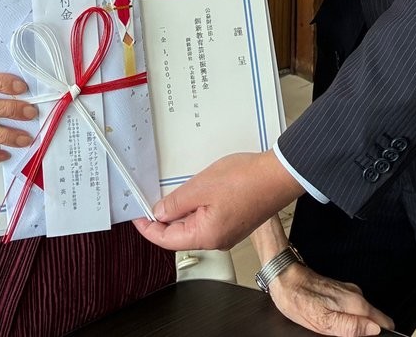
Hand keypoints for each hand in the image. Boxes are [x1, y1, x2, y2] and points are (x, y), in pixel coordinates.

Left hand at [132, 151, 301, 249]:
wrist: (278, 175)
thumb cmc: (246, 180)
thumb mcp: (201, 186)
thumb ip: (176, 202)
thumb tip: (159, 213)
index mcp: (206, 235)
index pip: (167, 240)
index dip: (148, 228)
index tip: (137, 216)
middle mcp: (217, 239)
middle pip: (180, 234)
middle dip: (164, 218)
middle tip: (151, 199)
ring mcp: (227, 232)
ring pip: (194, 225)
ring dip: (181, 211)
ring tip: (172, 192)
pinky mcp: (234, 222)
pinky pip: (207, 219)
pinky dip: (196, 208)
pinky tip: (195, 191)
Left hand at [269, 266, 395, 336]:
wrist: (284, 278)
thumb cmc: (300, 300)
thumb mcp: (324, 321)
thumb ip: (351, 326)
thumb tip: (374, 330)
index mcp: (356, 305)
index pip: (385, 324)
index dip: (380, 336)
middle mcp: (357, 296)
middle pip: (376, 320)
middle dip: (368, 332)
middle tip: (346, 336)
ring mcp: (349, 292)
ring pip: (364, 315)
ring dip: (357, 326)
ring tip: (338, 331)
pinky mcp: (340, 291)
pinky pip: (353, 309)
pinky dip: (349, 318)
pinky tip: (334, 322)